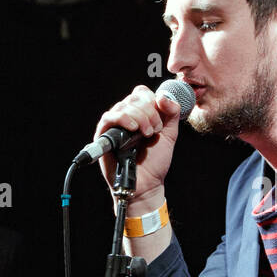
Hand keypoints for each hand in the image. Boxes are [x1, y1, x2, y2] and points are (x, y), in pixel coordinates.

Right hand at [94, 85, 184, 206]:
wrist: (147, 183)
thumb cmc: (155, 161)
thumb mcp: (170, 134)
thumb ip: (172, 113)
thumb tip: (163, 96)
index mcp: (140, 114)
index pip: (142, 93)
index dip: (154, 102)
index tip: (161, 122)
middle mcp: (126, 116)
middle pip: (135, 97)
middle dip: (149, 113)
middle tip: (154, 131)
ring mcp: (114, 124)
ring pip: (124, 105)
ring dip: (140, 117)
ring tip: (146, 134)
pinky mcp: (104, 134)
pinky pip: (109, 117)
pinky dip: (124, 119)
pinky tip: (134, 129)